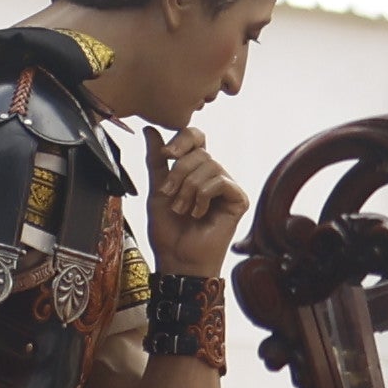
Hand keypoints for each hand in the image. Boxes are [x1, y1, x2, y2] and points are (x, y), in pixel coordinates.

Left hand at [147, 124, 242, 274]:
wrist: (177, 258)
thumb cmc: (168, 228)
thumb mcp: (157, 189)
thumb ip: (155, 159)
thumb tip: (150, 130)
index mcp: (194, 168)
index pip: (195, 137)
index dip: (182, 139)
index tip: (166, 154)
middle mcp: (213, 174)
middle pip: (199, 152)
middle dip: (178, 174)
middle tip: (169, 195)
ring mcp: (227, 186)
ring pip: (210, 165)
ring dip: (188, 189)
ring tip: (182, 209)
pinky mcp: (238, 199)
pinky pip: (221, 182)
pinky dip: (203, 196)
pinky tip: (199, 213)